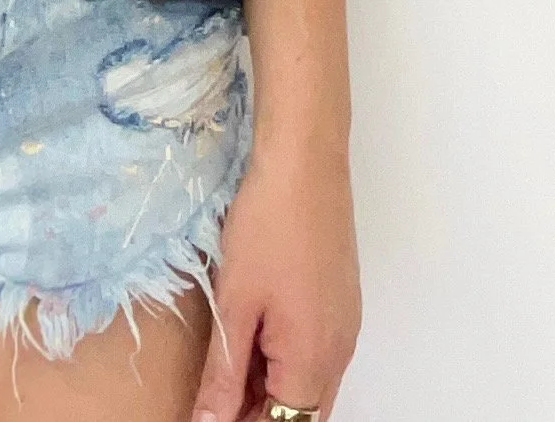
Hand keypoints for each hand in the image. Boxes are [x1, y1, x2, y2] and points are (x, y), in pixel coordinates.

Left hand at [190, 133, 361, 421]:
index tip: (208, 416)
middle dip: (258, 414)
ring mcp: (345, 324)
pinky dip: (284, 363)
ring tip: (223, 375)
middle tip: (212, 400)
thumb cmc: (268, 225)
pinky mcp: (341, 300)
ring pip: (308, 385)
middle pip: (301, 414)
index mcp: (316, 360)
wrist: (306, 158)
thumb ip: (224, 377)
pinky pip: (315, 353)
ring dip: (269, 391)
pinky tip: (250, 341)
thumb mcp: (235, 306)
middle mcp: (340, 350)